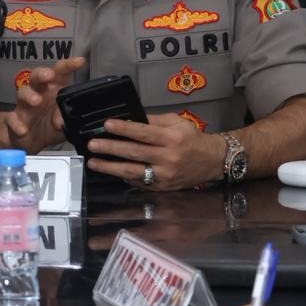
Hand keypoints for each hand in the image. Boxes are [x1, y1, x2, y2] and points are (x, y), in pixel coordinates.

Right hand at [5, 56, 84, 153]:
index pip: (60, 74)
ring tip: (36, 101)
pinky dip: (16, 123)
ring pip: (22, 92)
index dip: (68, 66)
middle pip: (36, 77)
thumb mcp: (62, 125)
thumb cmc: (49, 126)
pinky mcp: (14, 118)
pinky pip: (11, 118)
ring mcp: (24, 106)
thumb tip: (61, 120)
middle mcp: (38, 93)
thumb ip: (64, 121)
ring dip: (29, 95)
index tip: (79, 61)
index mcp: (53, 90)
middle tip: (48, 75)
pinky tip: (23, 130)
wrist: (30, 141)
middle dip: (41, 73)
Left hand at [87, 113, 224, 190]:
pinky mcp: (162, 186)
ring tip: (93, 162)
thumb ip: (154, 120)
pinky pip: (139, 182)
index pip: (143, 132)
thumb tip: (129, 118)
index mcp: (171, 138)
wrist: (213, 161)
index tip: (106, 125)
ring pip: (133, 171)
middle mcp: (168, 157)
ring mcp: (165, 174)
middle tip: (92, 145)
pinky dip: (124, 177)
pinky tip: (111, 171)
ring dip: (110, 167)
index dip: (123, 129)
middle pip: (134, 152)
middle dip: (110, 148)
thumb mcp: (177, 122)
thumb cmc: (192, 138)